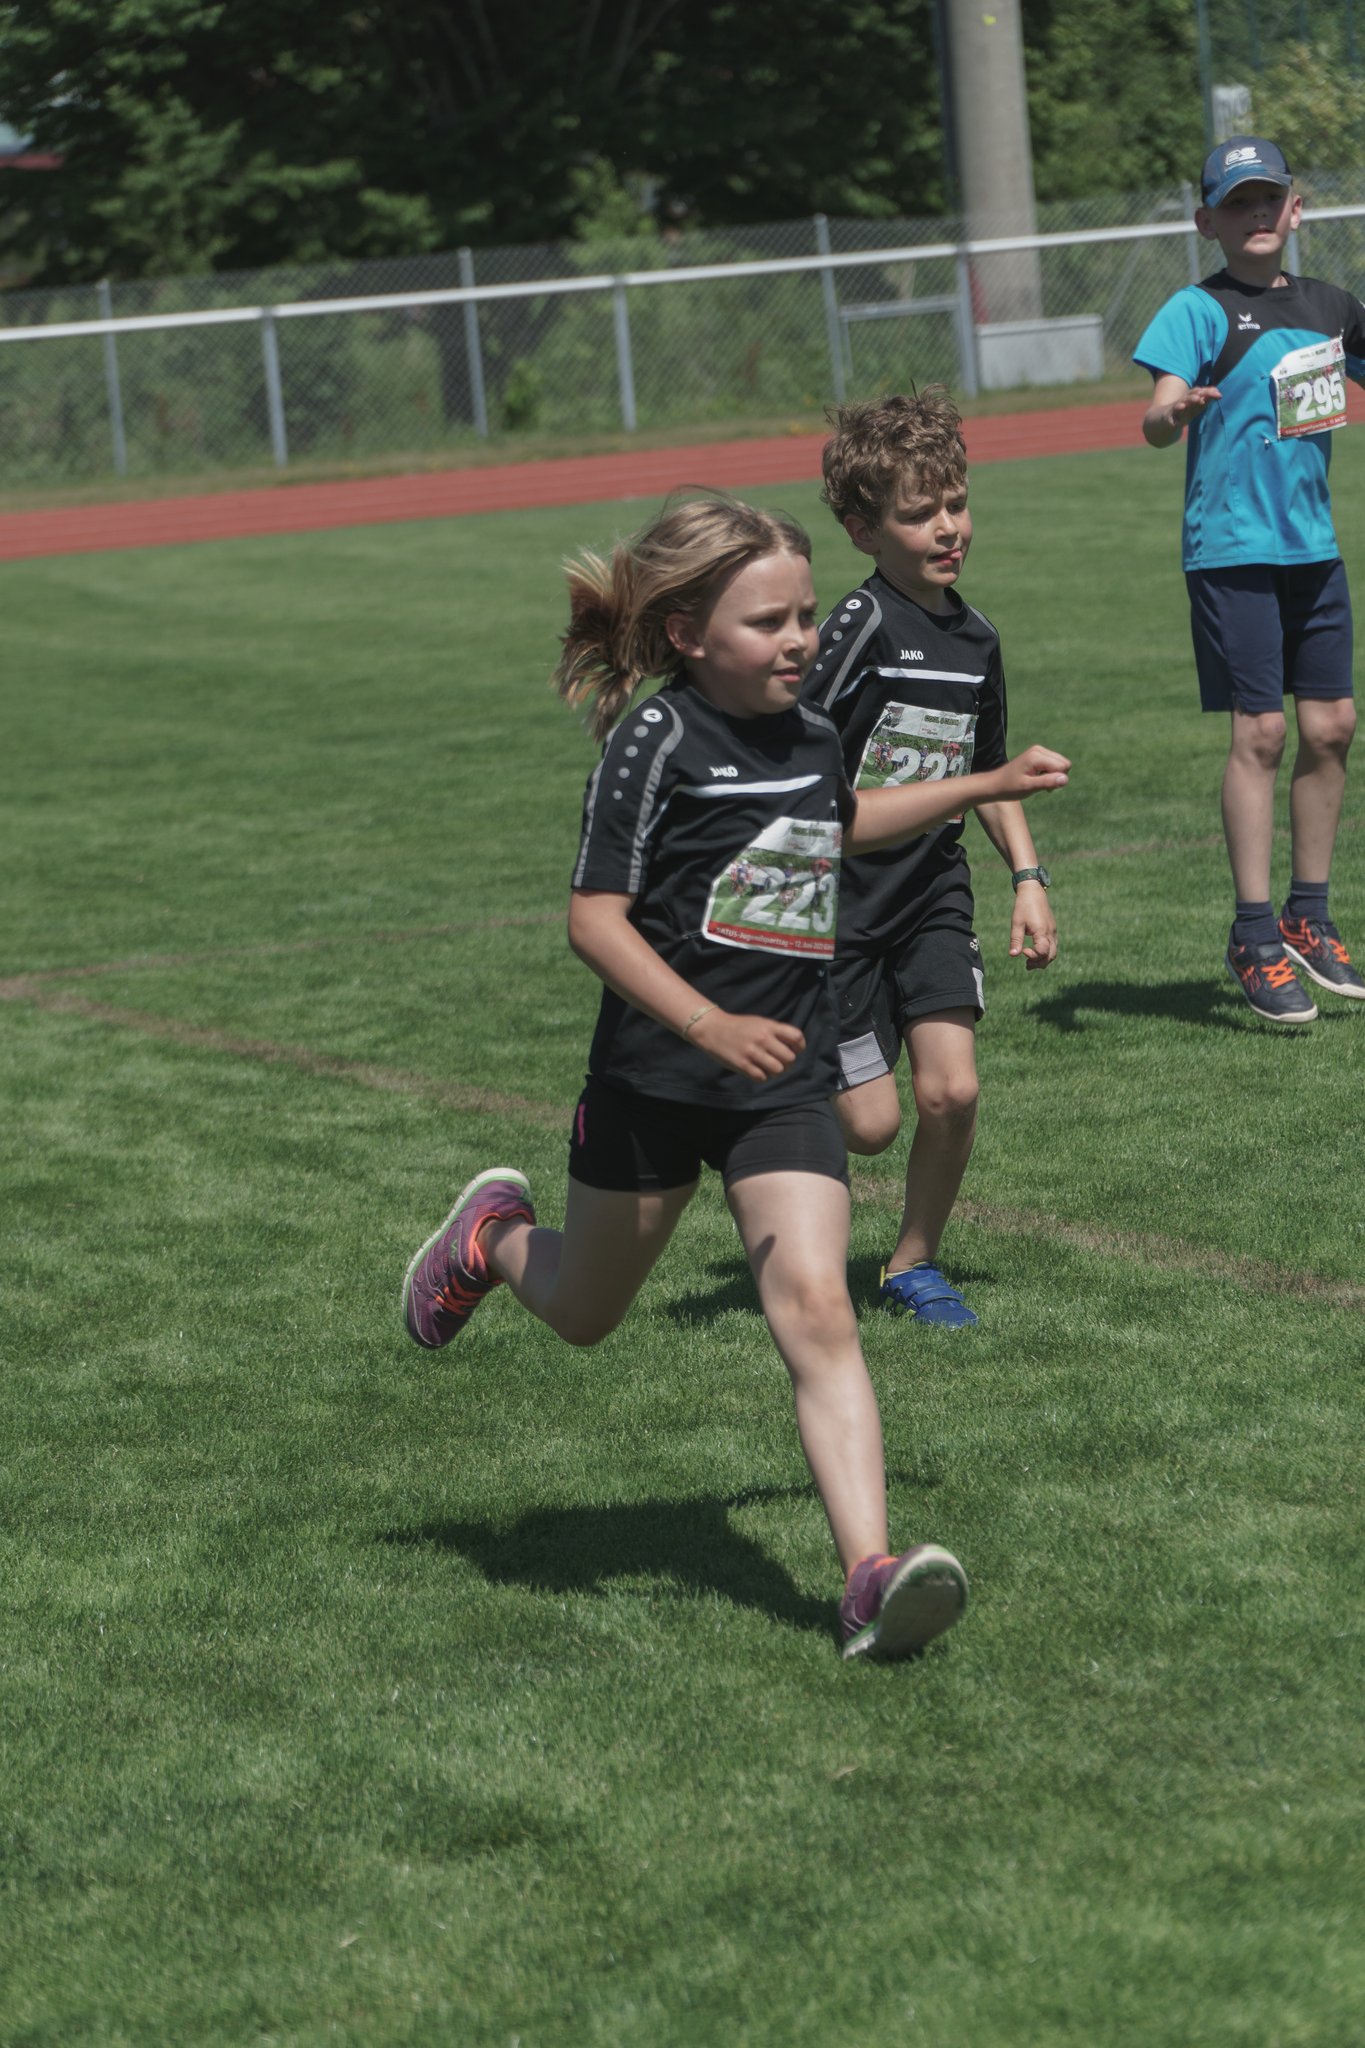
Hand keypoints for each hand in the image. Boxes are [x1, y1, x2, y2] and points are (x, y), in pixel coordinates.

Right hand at [688, 1008, 804, 1079]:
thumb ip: (776, 1032)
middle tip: (780, 1062)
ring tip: (768, 1068)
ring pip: (778, 1070)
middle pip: (790, 1058)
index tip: (794, 1050)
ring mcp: (753, 1052)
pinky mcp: (743, 1065)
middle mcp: (763, 1039)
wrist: (713, 1029)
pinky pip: (762, 1077)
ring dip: (775, 1072)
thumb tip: (794, 1048)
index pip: (797, 1037)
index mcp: (769, 1026)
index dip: (799, 1046)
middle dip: (787, 1063)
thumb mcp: (760, 1023)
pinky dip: (762, 1076)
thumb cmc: (739, 1027)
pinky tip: (756, 1070)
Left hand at [991, 746, 1069, 800]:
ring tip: (1037, 783)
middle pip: (1064, 763)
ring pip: (1060, 764)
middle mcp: (1039, 749)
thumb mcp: (1029, 787)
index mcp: (1037, 756)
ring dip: (1053, 776)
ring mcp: (1038, 751)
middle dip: (1056, 777)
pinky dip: (1049, 774)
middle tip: (1040, 786)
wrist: (994, 784)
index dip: (1057, 780)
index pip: (1063, 766)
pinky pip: (1054, 764)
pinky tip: (1037, 779)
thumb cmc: (1009, 787)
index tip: (1044, 787)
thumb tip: (1065, 779)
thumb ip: (1047, 782)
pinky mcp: (1037, 755)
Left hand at [1008, 882, 1056, 970]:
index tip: (1023, 952)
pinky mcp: (1052, 929)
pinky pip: (1053, 945)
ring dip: (1043, 959)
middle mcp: (1050, 933)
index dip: (1033, 956)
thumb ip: (1016, 940)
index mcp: (1042, 931)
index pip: (1043, 952)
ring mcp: (1053, 931)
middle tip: (1027, 965)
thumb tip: (1013, 955)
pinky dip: (1046, 952)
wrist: (1033, 891)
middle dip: (1040, 963)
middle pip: (1051, 955)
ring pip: (1054, 951)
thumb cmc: (1023, 906)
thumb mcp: (1017, 923)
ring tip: (1030, 961)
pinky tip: (1035, 950)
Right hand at [1168, 384, 1219, 427]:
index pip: (1200, 393)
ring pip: (1183, 401)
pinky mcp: (1168, 416)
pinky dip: (1178, 408)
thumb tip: (1219, 394)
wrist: (1160, 422)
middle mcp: (1183, 401)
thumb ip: (1206, 401)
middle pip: (1192, 395)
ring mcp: (1175, 408)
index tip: (1219, 395)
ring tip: (1198, 399)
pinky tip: (1182, 406)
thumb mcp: (1194, 409)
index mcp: (1190, 400)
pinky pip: (1173, 411)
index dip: (1209, 393)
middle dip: (1200, 394)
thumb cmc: (1180, 414)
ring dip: (1190, 399)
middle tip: (1208, 393)